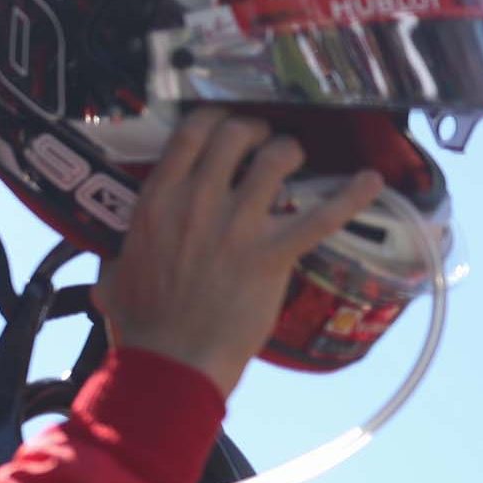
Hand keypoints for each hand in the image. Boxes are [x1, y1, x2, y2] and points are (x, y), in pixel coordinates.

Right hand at [95, 108, 384, 396]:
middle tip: (261, 143)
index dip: (215, 119)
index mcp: (157, 202)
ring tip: (293, 160)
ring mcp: (238, 225)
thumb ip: (117, 262)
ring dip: (289, 152)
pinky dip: (352, 195)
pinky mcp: (273, 253)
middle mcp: (198, 201)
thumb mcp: (114, 281)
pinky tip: (372, 181)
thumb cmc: (141, 327)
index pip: (191, 133)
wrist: (171, 363)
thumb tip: (110, 270)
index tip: (224, 125)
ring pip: (277, 159)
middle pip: (237, 133)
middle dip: (255, 131)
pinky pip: (323, 215)